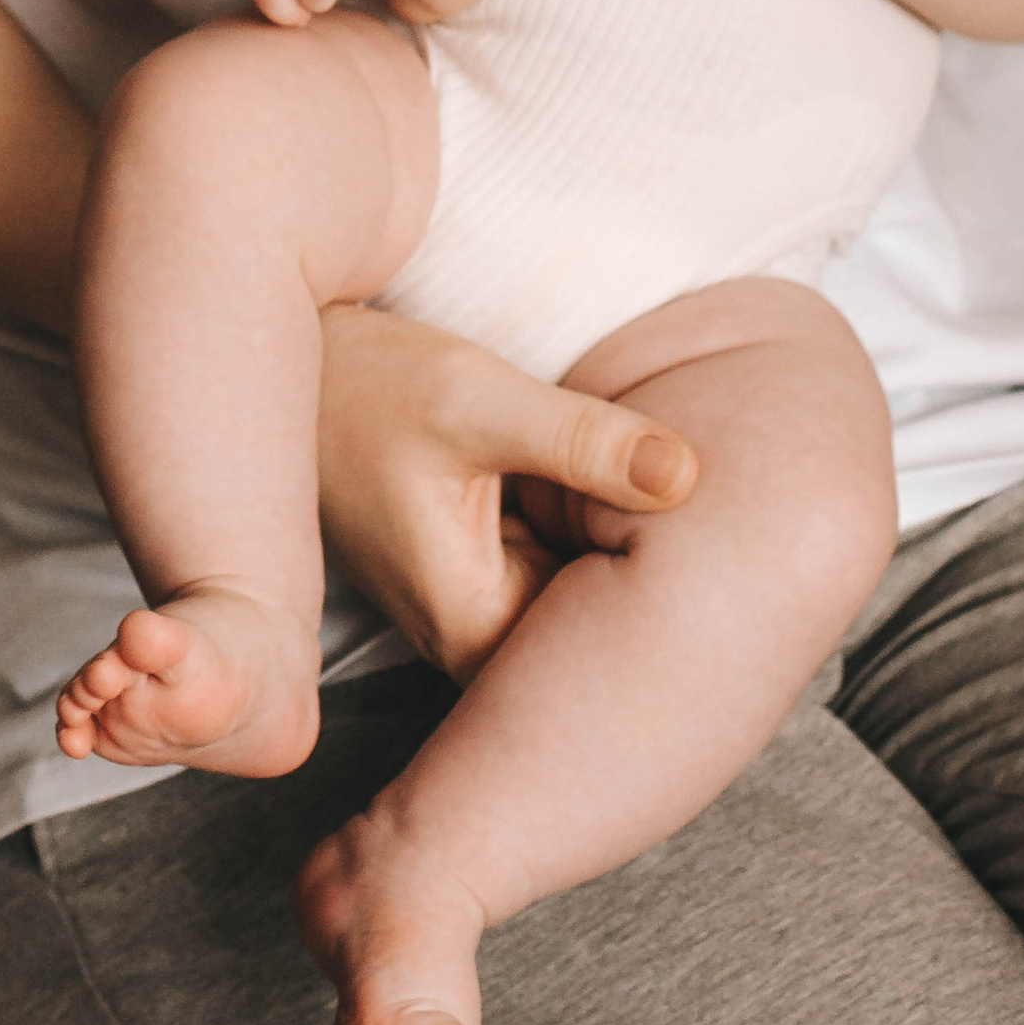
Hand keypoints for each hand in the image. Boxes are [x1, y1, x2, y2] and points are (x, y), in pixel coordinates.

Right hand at [315, 299, 694, 682]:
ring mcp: (469, 606)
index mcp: (469, 626)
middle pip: (590, 636)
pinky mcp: (474, 569)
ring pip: (576, 600)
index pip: (596, 661)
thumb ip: (583, 440)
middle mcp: (467, 637)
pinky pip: (555, 569)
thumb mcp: (479, 401)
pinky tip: (628, 496)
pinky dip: (589, 534)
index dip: (666, 612)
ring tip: (691, 512)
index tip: (729, 565)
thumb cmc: (367, 385)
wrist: (294, 363)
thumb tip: (687, 475)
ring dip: (620, 557)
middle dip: (652, 587)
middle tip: (727, 532)